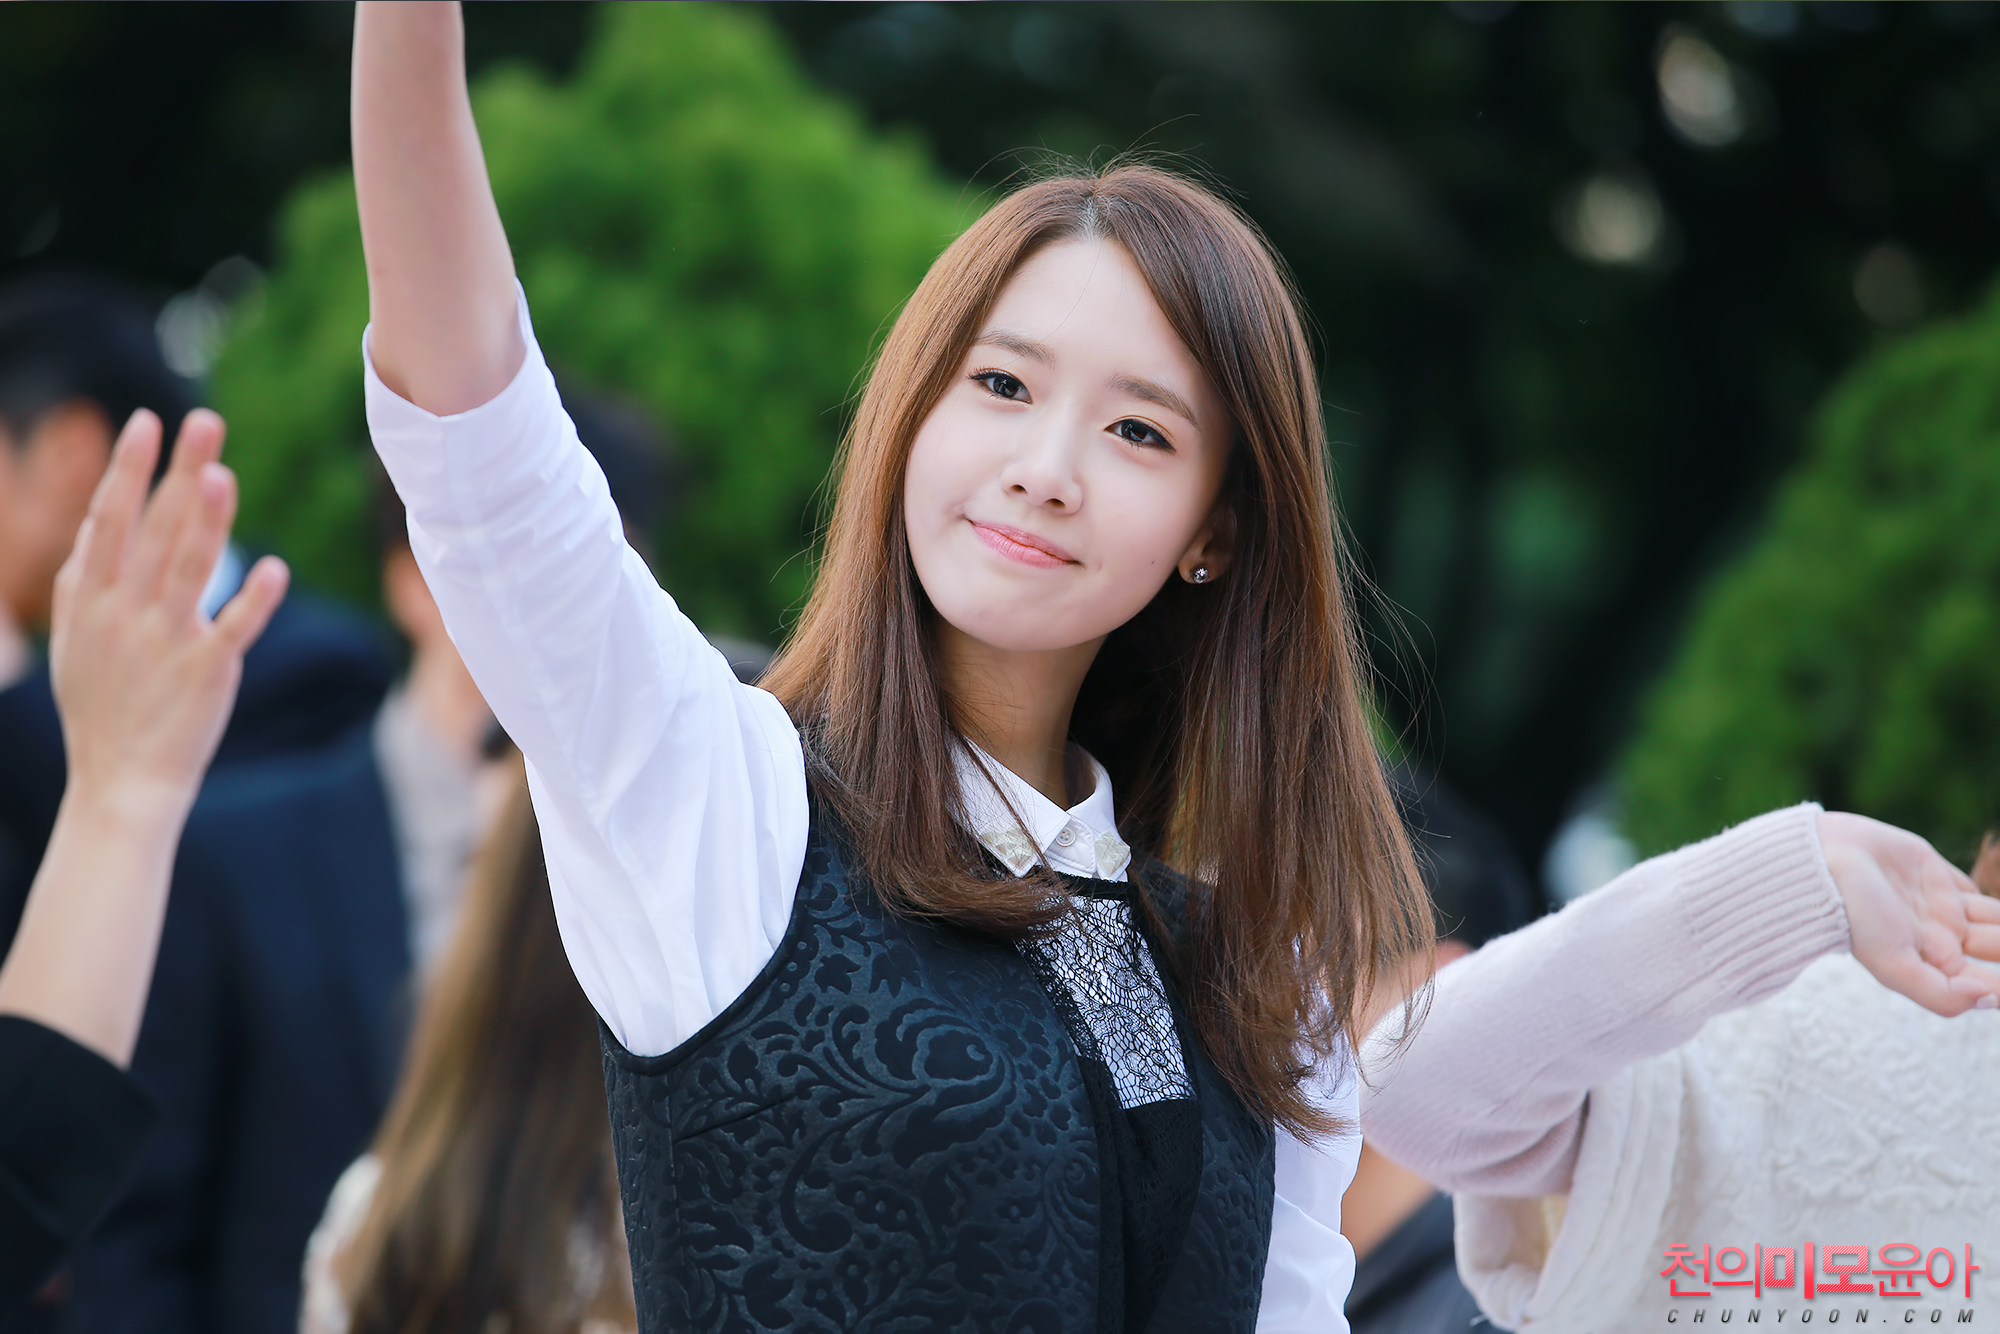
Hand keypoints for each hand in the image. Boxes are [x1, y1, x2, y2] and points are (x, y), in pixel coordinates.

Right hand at [49, 407, 287, 822]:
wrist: (119, 780)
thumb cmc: (102, 704)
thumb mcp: (78, 637)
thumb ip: (88, 580)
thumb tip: (97, 526)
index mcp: (90, 599)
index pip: (110, 520)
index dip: (128, 470)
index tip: (145, 422)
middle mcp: (124, 612)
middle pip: (154, 528)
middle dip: (177, 471)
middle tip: (204, 420)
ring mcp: (164, 640)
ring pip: (189, 568)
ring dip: (206, 520)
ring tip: (223, 474)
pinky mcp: (205, 671)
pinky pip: (233, 629)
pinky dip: (254, 600)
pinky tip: (276, 569)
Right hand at [1818, 810, 1999, 1016]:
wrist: (1822, 865)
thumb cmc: (1853, 920)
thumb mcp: (1894, 968)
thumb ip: (1942, 995)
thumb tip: (1992, 1000)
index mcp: (1935, 968)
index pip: (1993, 983)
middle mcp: (1943, 942)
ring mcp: (1942, 908)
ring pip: (1997, 922)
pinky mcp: (1937, 876)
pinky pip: (1979, 891)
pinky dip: (1998, 903)